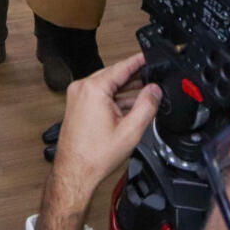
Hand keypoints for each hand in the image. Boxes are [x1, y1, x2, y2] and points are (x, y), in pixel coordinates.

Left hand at [36, 53, 161, 229]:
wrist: (74, 174)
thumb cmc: (95, 156)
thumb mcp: (131, 130)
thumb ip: (147, 105)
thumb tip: (155, 90)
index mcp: (94, 88)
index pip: (122, 66)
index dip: (139, 61)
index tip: (150, 56)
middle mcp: (82, 88)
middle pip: (115, 75)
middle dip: (135, 79)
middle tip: (154, 80)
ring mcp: (77, 96)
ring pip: (108, 85)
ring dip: (125, 91)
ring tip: (145, 97)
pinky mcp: (76, 105)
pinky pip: (99, 94)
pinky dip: (114, 99)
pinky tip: (128, 107)